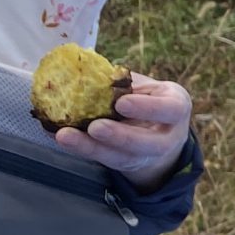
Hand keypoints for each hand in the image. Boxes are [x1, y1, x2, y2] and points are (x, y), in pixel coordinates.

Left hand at [52, 74, 192, 190]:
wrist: (158, 128)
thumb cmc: (148, 98)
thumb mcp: (146, 86)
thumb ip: (124, 82)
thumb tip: (87, 69)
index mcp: (176, 107)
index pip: (170, 110)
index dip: (147, 108)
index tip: (121, 103)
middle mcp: (169, 136)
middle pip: (148, 144)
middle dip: (120, 137)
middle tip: (95, 128)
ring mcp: (148, 155)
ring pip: (123, 158)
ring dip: (92, 148)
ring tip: (65, 136)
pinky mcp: (127, 164)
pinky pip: (104, 160)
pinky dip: (80, 148)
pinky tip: (57, 137)